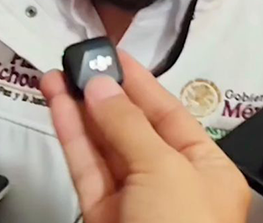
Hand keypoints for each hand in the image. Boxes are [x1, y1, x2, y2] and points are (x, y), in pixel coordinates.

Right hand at [41, 51, 249, 222]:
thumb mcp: (164, 171)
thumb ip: (129, 125)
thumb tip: (101, 87)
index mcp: (205, 169)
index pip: (169, 113)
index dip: (140, 82)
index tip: (114, 55)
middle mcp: (171, 182)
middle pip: (133, 126)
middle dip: (104, 93)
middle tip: (78, 61)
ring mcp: (134, 201)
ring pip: (104, 146)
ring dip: (80, 110)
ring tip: (57, 76)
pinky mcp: (102, 217)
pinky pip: (86, 168)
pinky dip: (71, 136)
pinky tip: (57, 106)